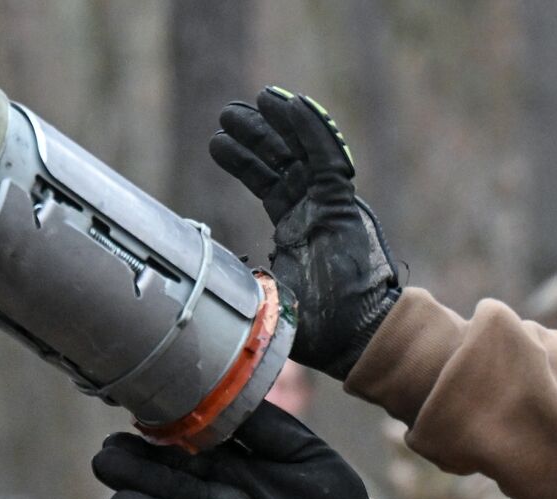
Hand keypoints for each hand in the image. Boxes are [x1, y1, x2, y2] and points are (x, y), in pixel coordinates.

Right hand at [91, 402, 380, 498]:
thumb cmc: (325, 489)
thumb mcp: (297, 445)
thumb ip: (262, 425)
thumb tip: (223, 393)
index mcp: (226, 467)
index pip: (180, 454)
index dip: (149, 446)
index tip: (117, 434)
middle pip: (168, 486)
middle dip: (135, 476)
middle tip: (103, 462)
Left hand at [208, 87, 399, 378]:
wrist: (354, 339)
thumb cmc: (315, 330)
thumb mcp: (262, 297)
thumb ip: (240, 279)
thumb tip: (202, 273)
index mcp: (296, 231)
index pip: (268, 184)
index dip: (244, 161)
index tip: (219, 142)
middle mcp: (313, 214)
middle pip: (283, 162)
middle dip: (256, 135)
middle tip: (228, 114)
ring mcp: (330, 208)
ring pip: (303, 154)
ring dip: (279, 125)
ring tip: (255, 100)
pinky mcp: (345, 206)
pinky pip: (328, 160)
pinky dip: (312, 131)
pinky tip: (291, 105)